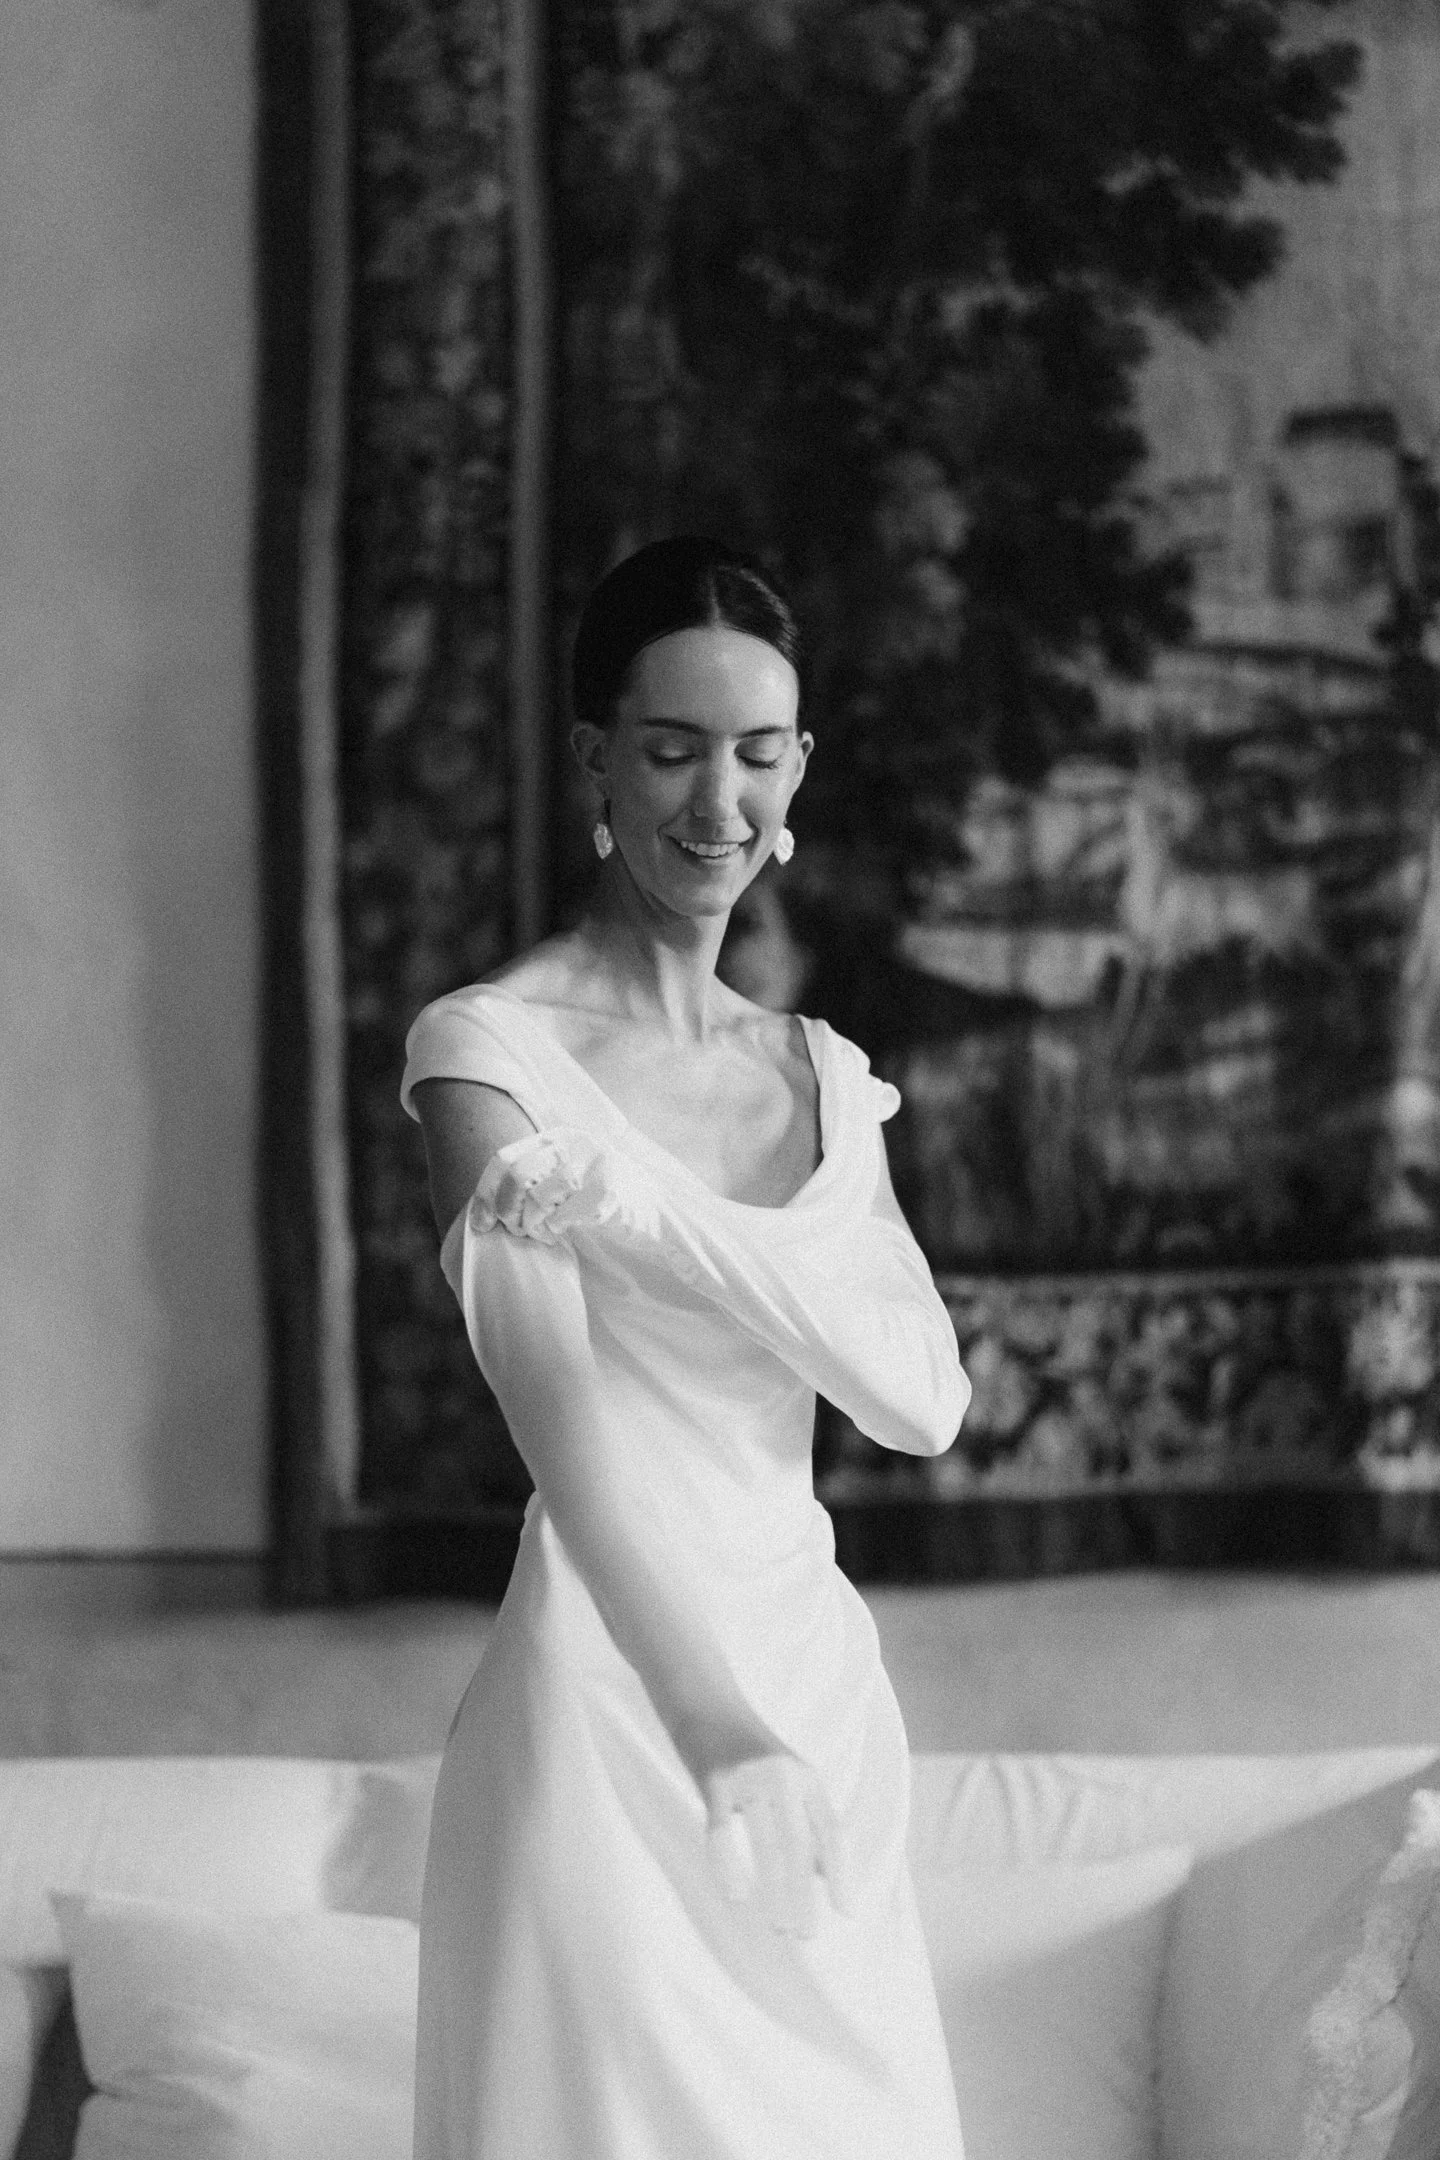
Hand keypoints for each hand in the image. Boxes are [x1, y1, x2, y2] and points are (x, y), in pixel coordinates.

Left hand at [472, 1128, 637, 1243]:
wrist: (649, 1213)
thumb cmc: (593, 1201)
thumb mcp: (558, 1180)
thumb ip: (527, 1180)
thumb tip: (480, 1208)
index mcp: (555, 1139)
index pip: (504, 1159)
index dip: (486, 1195)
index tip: (481, 1225)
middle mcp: (574, 1145)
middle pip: (517, 1176)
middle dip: (508, 1211)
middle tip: (518, 1230)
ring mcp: (594, 1165)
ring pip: (539, 1197)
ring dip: (533, 1224)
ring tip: (544, 1232)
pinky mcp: (610, 1191)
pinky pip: (564, 1216)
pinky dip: (556, 1229)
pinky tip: (563, 1232)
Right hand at [703, 1750, 853, 1940]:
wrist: (702, 1695)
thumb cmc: (744, 1745)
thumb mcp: (785, 1775)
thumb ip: (805, 1819)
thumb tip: (825, 1873)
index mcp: (806, 1776)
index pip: (832, 1831)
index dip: (841, 1873)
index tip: (847, 1912)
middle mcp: (784, 1775)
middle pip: (802, 1843)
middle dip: (806, 1893)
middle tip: (808, 1934)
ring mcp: (749, 1775)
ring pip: (768, 1843)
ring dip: (775, 1889)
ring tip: (779, 1925)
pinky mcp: (713, 1777)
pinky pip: (723, 1830)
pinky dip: (729, 1866)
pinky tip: (736, 1895)